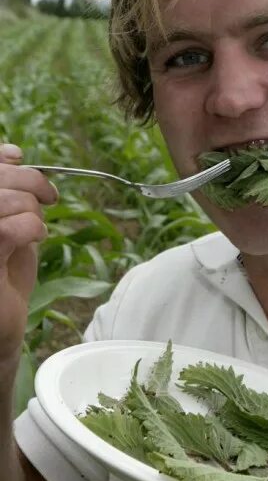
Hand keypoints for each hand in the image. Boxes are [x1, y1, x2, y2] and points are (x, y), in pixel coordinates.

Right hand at [0, 144, 57, 361]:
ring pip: (2, 200)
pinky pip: (6, 230)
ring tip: (38, 227)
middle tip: (50, 197)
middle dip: (28, 180)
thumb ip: (9, 192)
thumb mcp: (9, 223)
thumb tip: (13, 154)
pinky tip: (36, 237)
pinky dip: (30, 227)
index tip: (19, 158)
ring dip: (30, 208)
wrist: (1, 326)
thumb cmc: (3, 274)